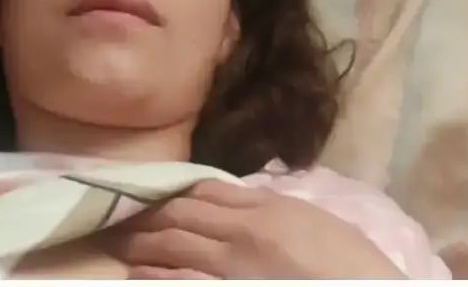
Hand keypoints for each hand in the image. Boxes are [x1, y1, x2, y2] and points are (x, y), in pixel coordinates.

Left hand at [105, 180, 405, 279]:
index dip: (175, 189)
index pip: (206, 190)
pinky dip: (158, 276)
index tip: (153, 192)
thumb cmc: (350, 263)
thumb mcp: (315, 221)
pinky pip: (186, 281)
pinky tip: (137, 275)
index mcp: (265, 208)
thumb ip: (274, 206)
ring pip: (175, 246)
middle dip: (148, 213)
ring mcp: (233, 267)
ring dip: (142, 243)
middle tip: (118, 213)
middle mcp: (242, 232)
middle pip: (182, 213)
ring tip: (117, 242)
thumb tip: (242, 198)